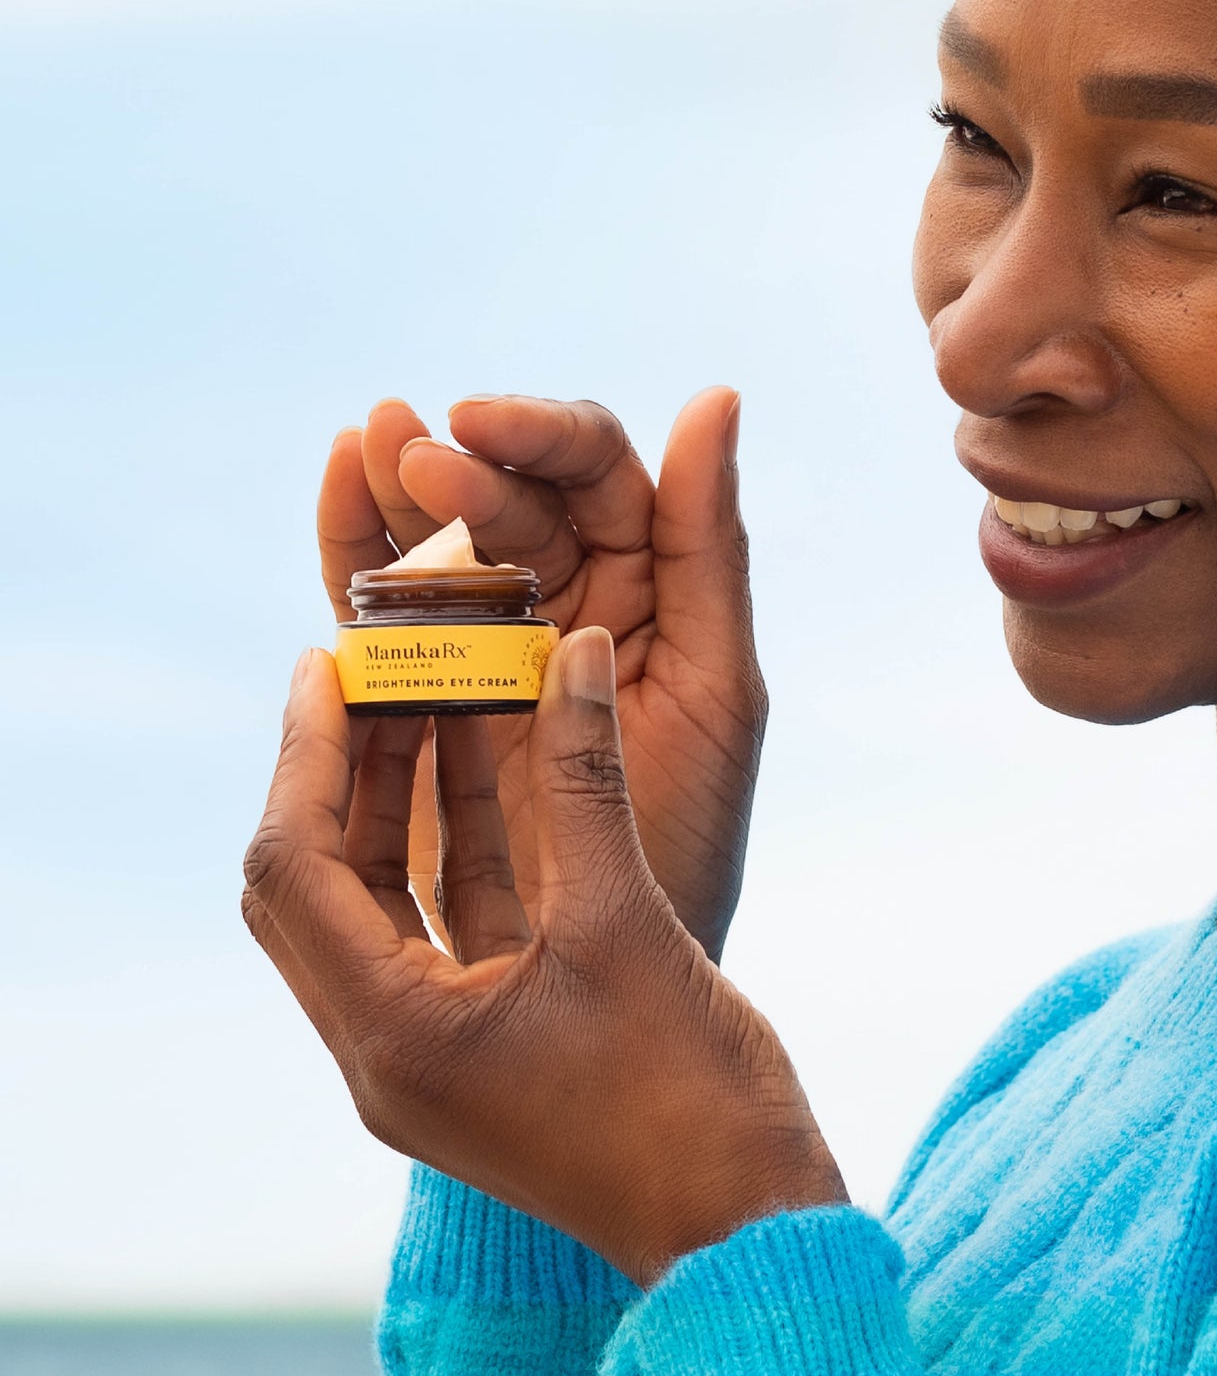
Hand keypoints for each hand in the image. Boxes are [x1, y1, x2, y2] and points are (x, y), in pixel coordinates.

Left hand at [242, 631, 845, 1287]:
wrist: (744, 1218)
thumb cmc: (685, 1095)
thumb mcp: (625, 921)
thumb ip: (586, 781)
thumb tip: (574, 657)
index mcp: (394, 1034)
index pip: (297, 869)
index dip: (306, 756)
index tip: (324, 665)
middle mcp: (388, 1049)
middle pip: (320, 886)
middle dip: (342, 772)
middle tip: (374, 669)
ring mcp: (433, 1052)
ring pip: (380, 903)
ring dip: (399, 803)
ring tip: (429, 695)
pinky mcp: (484, 1044)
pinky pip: (443, 926)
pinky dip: (458, 846)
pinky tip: (491, 769)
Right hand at [319, 390, 761, 960]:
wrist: (615, 982)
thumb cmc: (691, 839)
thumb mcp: (718, 690)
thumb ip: (710, 545)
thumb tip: (714, 393)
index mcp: (652, 589)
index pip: (599, 476)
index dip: (546, 437)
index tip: (485, 424)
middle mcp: (570, 601)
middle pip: (512, 501)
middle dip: (465, 470)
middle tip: (416, 453)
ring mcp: (493, 647)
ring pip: (442, 543)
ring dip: (402, 489)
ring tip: (366, 439)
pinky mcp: (422, 700)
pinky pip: (386, 613)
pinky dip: (358, 553)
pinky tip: (340, 486)